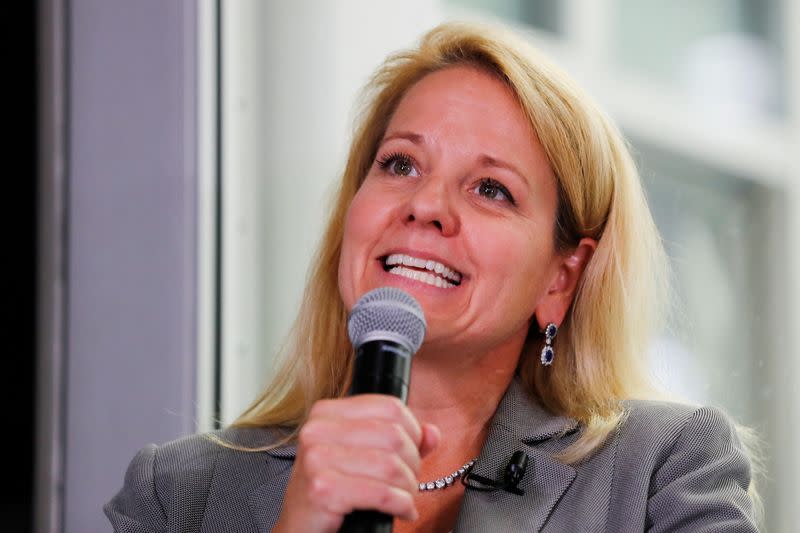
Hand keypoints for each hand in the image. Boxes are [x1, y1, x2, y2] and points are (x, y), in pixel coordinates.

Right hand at [272, 395, 440, 532]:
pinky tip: (401, 511)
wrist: (300, 527)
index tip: (413, 452)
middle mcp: (318, 430)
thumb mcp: (363, 456)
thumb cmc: (332, 490)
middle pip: (393, 436)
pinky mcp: (322, 489)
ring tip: (405, 499)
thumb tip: (431, 432)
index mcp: (327, 413)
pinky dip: (401, 505)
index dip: (413, 431)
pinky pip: (381, 493)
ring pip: (390, 465)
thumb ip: (400, 440)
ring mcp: (316, 458)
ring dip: (408, 488)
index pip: (389, 407)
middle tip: (409, 482)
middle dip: (412, 464)